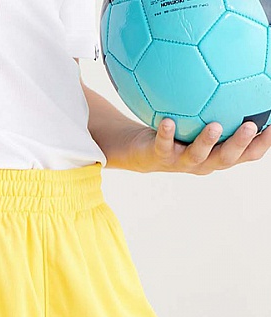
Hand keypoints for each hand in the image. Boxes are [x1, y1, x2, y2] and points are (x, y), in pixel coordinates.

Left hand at [125, 118, 270, 174]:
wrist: (143, 151)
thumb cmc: (180, 131)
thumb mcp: (203, 119)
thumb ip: (224, 105)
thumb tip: (245, 70)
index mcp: (219, 154)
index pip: (247, 153)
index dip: (263, 143)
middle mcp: (204, 161)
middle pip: (226, 158)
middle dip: (240, 144)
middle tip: (251, 126)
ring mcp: (181, 161)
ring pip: (197, 155)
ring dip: (206, 141)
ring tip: (214, 126)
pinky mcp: (159, 157)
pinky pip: (163, 145)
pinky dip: (166, 134)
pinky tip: (168, 121)